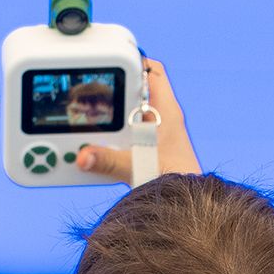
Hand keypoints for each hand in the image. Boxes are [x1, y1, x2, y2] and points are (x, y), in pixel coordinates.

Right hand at [77, 58, 201, 183]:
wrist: (191, 211)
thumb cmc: (179, 185)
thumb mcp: (140, 168)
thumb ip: (110, 161)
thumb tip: (83, 156)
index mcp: (167, 113)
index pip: (152, 72)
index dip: (133, 61)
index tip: (111, 64)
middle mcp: (162, 123)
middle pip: (133, 95)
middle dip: (111, 96)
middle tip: (88, 99)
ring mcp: (156, 140)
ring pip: (128, 120)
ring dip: (108, 124)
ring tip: (86, 127)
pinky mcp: (149, 156)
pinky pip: (127, 141)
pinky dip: (111, 143)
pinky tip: (96, 151)